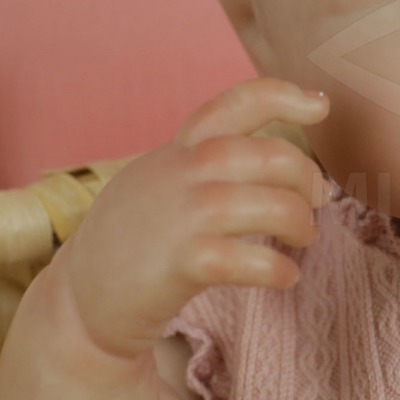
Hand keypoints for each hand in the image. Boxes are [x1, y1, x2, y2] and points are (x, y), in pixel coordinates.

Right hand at [61, 77, 330, 360]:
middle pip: (264, 154)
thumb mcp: (163, 181)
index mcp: (178, 150)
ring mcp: (178, 218)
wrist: (79, 303)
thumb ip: (208, 161)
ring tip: (306, 238)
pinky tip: (287, 276)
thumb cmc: (136, 241)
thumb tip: (281, 160)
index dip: (284, 96)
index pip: (234, 104)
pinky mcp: (178, 264)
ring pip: (263, 203)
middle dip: (305, 175)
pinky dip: (277, 268)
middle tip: (319, 200)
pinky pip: (245, 259)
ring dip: (299, 221)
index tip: (320, 106)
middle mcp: (178, 173)